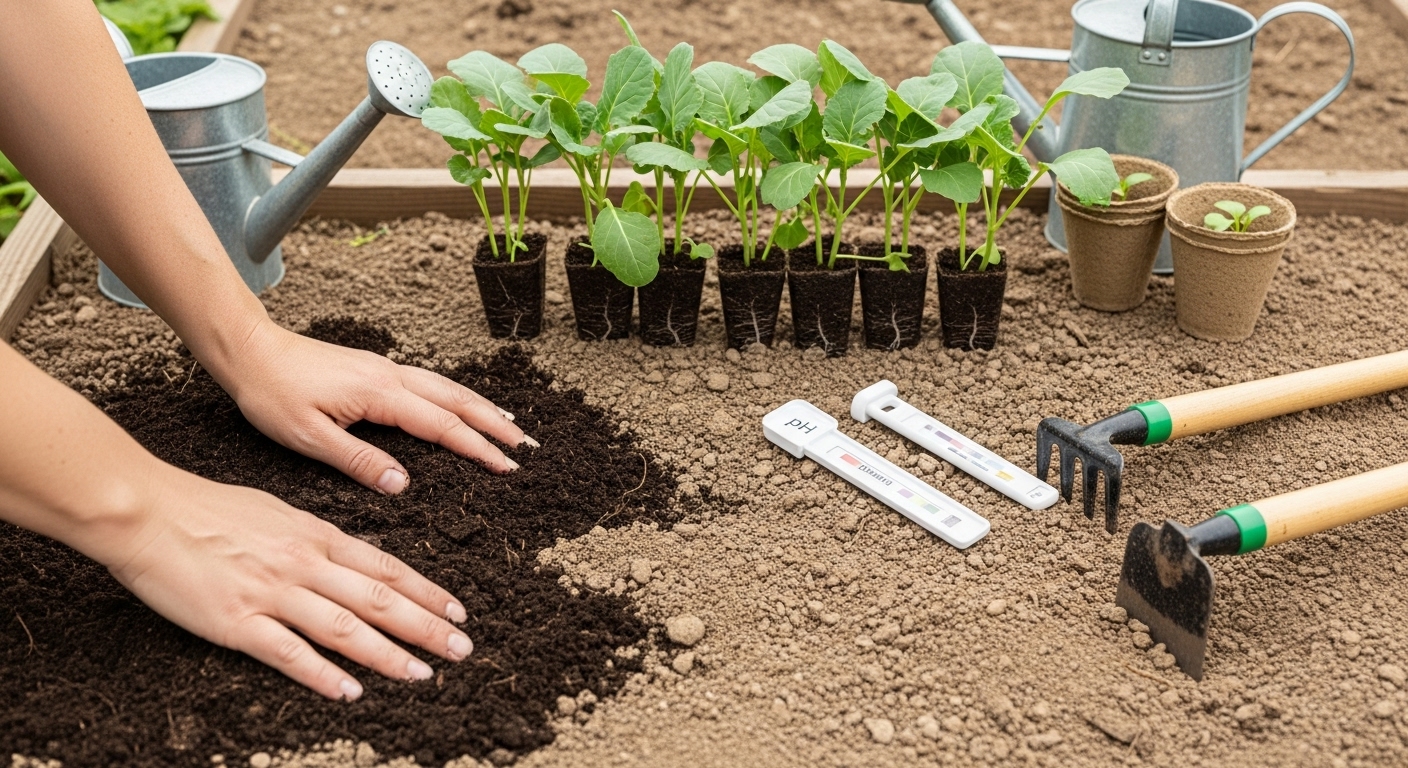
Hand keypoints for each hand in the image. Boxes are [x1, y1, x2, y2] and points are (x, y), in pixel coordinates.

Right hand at [111, 467, 471, 698]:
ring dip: (388, 655)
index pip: (384, 568)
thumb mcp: (277, 512)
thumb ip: (316, 537)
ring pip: (344, 628)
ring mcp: (271, 594)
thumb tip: (352, 556)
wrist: (147, 511)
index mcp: (315, 535)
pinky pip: (288, 653)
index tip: (457, 612)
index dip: (426, 592)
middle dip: (426, 626)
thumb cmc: (207, 509)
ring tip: (421, 674)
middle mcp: (303, 564)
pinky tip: (349, 692)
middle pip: (377, 600)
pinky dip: (322, 674)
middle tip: (461, 649)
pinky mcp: (236, 623)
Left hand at [213, 318, 533, 493]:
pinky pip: (429, 383)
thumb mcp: (308, 436)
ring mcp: (385, 369)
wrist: (249, 350)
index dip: (477, 448)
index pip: (442, 426)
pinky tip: (460, 405)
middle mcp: (390, 376)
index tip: (506, 466)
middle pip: (457, 401)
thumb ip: (357, 460)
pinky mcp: (375, 369)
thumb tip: (401, 484)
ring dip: (481, 407)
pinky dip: (456, 397)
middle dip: (495, 424)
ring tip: (509, 425)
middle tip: (528, 446)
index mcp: (380, 393)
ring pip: (446, 388)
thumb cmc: (272, 394)